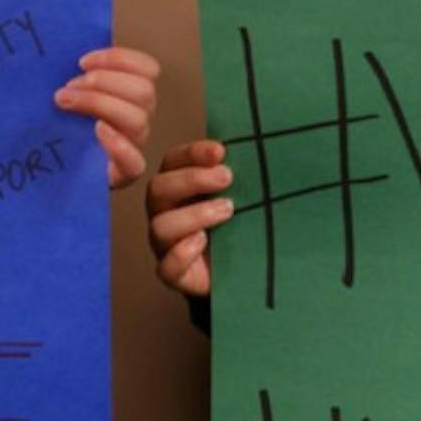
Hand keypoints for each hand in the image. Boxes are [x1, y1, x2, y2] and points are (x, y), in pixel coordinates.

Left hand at [55, 47, 160, 189]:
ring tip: (64, 102)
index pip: (147, 68)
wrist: (49, 167)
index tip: (81, 61)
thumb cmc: (59, 123)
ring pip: (137, 118)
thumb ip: (76, 70)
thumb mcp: (69, 90)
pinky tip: (95, 131)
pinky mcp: (125, 172)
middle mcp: (139, 117)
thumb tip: (60, 40)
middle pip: (143, 90)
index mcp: (132, 93)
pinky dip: (117, 143)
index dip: (119, 59)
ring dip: (99, 104)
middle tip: (68, 87)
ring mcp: (135, 144)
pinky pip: (134, 160)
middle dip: (103, 82)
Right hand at [145, 139, 233, 295]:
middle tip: (227, 177)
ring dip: (194, 215)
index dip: (193, 153)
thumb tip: (262, 146)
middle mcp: (166, 211)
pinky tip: (202, 242)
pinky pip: (167, 267)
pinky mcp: (176, 274)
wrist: (241, 268)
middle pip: (159, 189)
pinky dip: (182, 253)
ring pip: (161, 227)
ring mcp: (166, 244)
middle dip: (192, 179)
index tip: (220, 151)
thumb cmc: (240, 221)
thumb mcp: (243, 194)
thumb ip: (243, 173)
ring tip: (228, 210)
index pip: (173, 161)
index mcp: (178, 185)